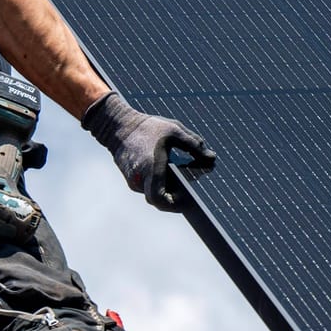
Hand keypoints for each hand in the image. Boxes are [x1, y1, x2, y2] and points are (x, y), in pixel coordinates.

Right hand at [82, 92, 215, 210]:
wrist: (119, 126)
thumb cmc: (148, 127)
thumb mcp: (175, 130)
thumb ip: (195, 145)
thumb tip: (212, 158)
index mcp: (150, 168)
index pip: (159, 199)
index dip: (173, 205)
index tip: (187, 200)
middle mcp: (139, 178)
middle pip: (158, 200)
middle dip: (174, 198)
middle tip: (188, 190)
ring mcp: (132, 180)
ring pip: (152, 194)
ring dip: (166, 190)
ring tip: (181, 179)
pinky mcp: (130, 178)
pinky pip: (146, 187)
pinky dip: (158, 184)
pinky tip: (168, 173)